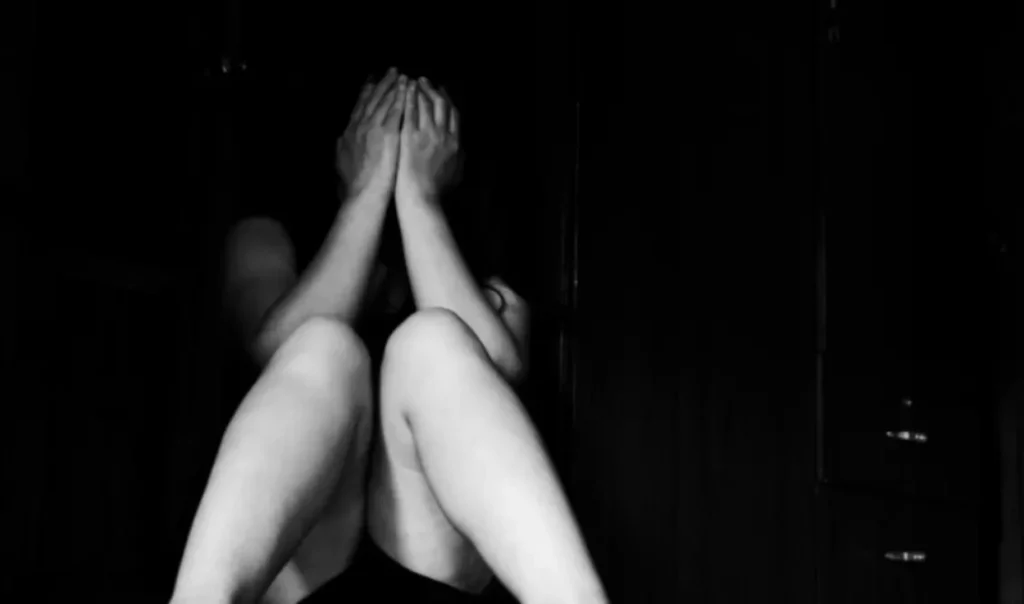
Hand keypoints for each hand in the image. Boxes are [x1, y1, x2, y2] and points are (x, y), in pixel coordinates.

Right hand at [335, 67, 405, 197]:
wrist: (362, 193)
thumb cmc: (353, 183)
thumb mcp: (341, 160)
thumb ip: (342, 146)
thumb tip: (341, 138)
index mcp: (350, 131)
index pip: (361, 106)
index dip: (368, 92)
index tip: (374, 81)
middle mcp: (360, 125)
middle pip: (373, 99)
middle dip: (383, 84)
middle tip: (392, 71)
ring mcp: (373, 128)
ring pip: (385, 101)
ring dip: (394, 87)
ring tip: (402, 75)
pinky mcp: (387, 134)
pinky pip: (396, 111)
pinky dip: (401, 97)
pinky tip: (408, 88)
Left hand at [396, 77, 462, 202]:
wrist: (422, 199)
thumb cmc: (437, 192)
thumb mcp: (456, 175)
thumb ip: (459, 160)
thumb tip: (461, 151)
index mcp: (456, 144)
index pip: (453, 115)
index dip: (447, 101)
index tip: (441, 92)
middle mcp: (445, 135)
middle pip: (442, 105)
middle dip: (434, 90)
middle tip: (425, 81)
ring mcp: (428, 134)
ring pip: (427, 104)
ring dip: (420, 90)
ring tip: (412, 81)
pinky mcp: (410, 136)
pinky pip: (411, 111)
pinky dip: (409, 98)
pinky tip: (404, 90)